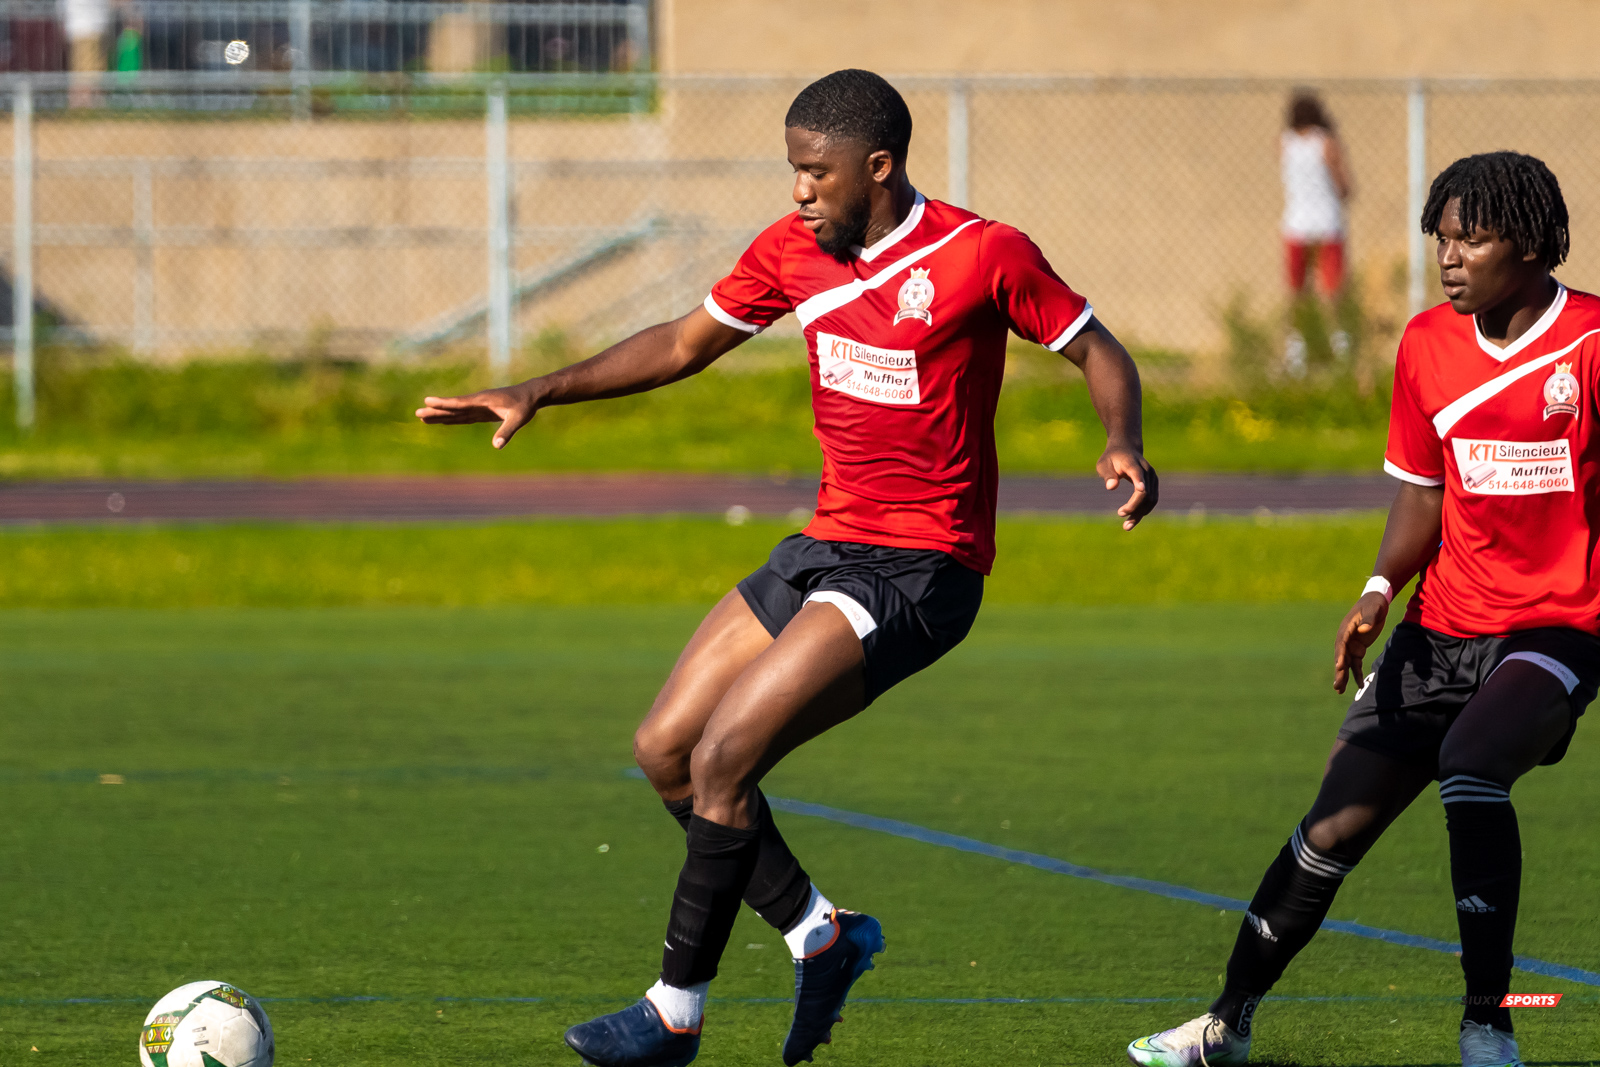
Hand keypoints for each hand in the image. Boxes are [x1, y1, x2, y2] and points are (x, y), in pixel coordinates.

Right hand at [415, 383, 537, 448]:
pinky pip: (464, 416)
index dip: (444, 404)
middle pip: (453, 408)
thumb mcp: (518, 419)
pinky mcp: (482, 411)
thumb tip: (497, 446)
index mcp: (483, 401)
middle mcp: (478, 402)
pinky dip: (452, 418)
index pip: (460, 403)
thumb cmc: (525, 406)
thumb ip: (507, 432)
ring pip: (456, 412)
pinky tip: (443, 421)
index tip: (428, 402)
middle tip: (417, 414)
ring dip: (440, 415)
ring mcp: (479, 406)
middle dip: (436, 411)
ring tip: (423, 418)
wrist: (531, 395)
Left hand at [1097, 446, 1157, 529]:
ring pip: (1151, 499)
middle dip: (1134, 506)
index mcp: (1132, 463)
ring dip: (1140, 513)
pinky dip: (1143, 510)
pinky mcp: (1154, 484)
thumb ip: (1107, 475)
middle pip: (1145, 491)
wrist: (1126, 449)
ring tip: (1126, 525)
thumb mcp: (1103, 464)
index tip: (1140, 489)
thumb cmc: (1111, 458)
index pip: (1137, 473)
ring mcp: (1152, 477)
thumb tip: (1111, 487)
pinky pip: (1152, 500)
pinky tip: (1133, 518)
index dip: (1139, 481)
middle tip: (1119, 514)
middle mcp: (1146, 470)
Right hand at [1333, 591, 1389, 693]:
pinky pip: (1356, 663)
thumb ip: (1369, 619)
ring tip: (1339, 691)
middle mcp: (1345, 638)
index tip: (1340, 666)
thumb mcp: (1372, 609)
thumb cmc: (1373, 604)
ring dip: (1343, 676)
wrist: (1376, 601)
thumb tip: (1363, 629)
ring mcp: (1351, 644)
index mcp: (1346, 628)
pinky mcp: (1358, 648)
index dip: (1340, 655)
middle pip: (1340, 657)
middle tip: (1337, 686)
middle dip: (1339, 671)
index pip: (1341, 644)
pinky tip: (1359, 685)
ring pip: (1346, 663)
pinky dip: (1357, 674)